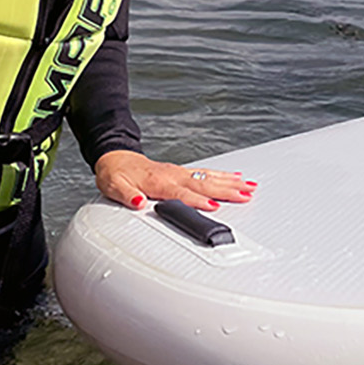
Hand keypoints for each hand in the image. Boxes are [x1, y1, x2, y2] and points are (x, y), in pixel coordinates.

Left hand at [94, 150, 256, 211]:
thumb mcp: (114, 187)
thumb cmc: (115, 175)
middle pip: (204, 184)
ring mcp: (180, 172)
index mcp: (158, 182)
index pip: (182, 193)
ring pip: (209, 177)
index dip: (197, 200)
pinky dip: (223, 175)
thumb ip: (127, 195)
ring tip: (249, 186)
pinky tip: (235, 177)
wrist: (115, 158)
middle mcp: (173, 175)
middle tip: (246, 194)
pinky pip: (207, 173)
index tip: (214, 206)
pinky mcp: (182, 171)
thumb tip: (138, 202)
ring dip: (230, 182)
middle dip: (227, 190)